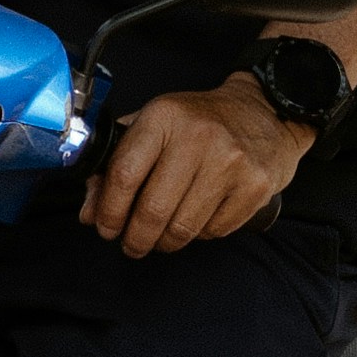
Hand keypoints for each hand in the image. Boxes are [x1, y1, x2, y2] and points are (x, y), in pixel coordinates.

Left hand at [81, 73, 307, 259]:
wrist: (266, 111)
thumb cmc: (201, 121)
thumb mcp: (154, 126)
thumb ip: (116, 164)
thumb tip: (90, 212)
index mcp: (164, 117)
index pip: (124, 174)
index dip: (109, 211)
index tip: (105, 227)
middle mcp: (198, 137)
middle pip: (153, 210)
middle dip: (135, 238)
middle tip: (132, 244)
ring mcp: (230, 163)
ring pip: (183, 228)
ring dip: (165, 242)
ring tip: (162, 236)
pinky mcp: (255, 186)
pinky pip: (213, 232)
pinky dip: (199, 235)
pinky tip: (198, 219)